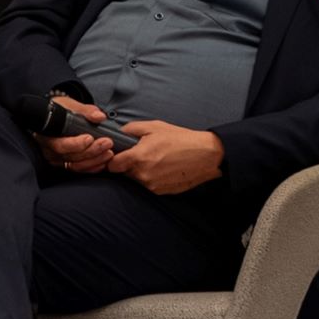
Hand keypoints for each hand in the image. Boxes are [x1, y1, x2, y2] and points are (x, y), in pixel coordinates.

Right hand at [36, 97, 115, 173]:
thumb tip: (99, 116)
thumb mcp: (69, 105)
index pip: (59, 145)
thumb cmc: (59, 110)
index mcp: (46, 135)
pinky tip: (104, 161)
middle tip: (107, 142)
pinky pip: (80, 169)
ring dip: (95, 160)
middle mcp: (49, 150)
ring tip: (109, 152)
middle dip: (91, 151)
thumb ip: (85, 111)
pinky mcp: (65, 164)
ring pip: (76, 165)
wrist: (54, 116)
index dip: (75, 144)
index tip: (90, 138)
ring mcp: (57, 159)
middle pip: (70, 156)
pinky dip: (93, 166)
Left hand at [104, 118, 225, 195]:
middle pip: (124, 173)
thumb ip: (131, 129)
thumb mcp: (154, 127)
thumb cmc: (181, 139)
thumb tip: (117, 132)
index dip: (113, 160)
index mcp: (138, 158)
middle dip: (128, 165)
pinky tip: (164, 168)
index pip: (112, 166)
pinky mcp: (162, 192)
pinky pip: (150, 185)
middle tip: (142, 155)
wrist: (207, 155)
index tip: (119, 155)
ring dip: (141, 172)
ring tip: (157, 160)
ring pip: (137, 180)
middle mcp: (143, 175)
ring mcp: (152, 185)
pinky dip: (153, 178)